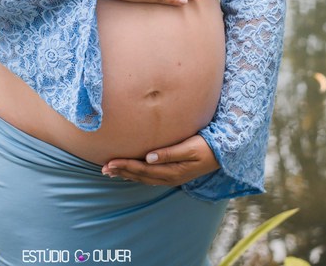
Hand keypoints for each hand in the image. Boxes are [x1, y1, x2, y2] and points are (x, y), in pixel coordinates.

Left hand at [101, 134, 219, 185]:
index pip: (142, 169)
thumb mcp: (190, 148)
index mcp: (171, 171)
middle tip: (103, 169)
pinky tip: (129, 172)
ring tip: (110, 171)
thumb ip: (169, 153)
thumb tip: (149, 157)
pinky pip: (150, 176)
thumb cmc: (206, 147)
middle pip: (140, 175)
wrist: (222, 154)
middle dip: (121, 171)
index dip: (125, 166)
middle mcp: (169, 177)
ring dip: (126, 174)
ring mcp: (171, 177)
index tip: (109, 163)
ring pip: (143, 178)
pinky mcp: (173, 174)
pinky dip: (137, 174)